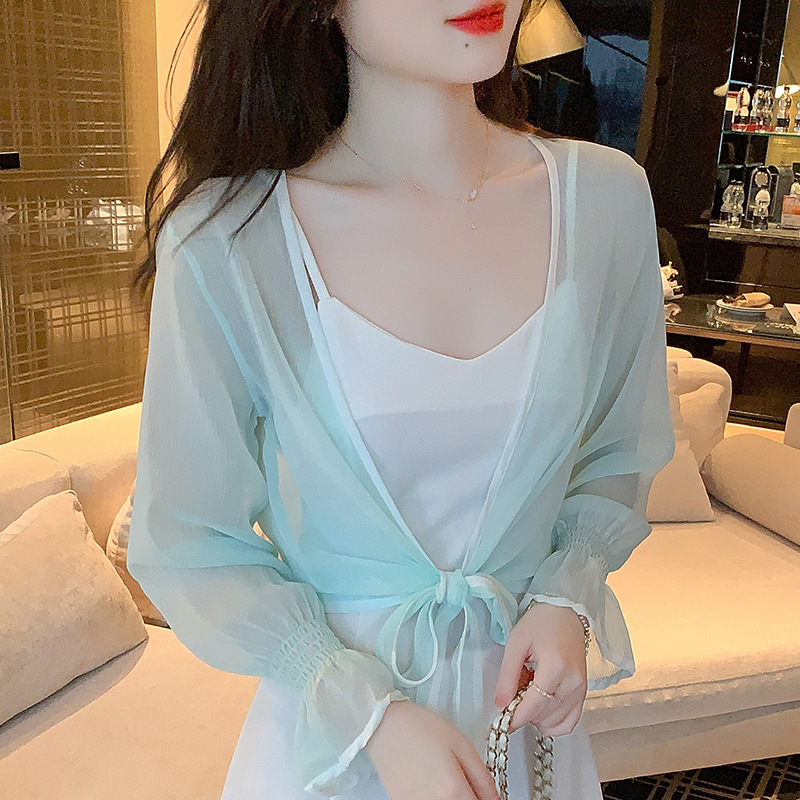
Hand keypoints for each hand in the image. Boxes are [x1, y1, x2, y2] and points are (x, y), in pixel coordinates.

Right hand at [364, 699, 500, 799]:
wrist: (383, 726)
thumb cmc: (418, 728)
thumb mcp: (461, 743)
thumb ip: (482, 775)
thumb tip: (494, 797)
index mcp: (452, 790)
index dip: (487, 798)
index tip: (485, 791)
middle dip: (469, 797)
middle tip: (466, 782)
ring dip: (453, 797)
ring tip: (446, 777)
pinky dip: (436, 796)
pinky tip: (432, 782)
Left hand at [493, 602, 587, 736]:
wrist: (565, 613)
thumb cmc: (540, 623)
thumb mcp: (516, 643)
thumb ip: (507, 676)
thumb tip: (500, 705)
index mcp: (556, 666)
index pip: (534, 705)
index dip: (516, 718)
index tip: (502, 722)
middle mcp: (573, 681)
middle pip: (544, 715)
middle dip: (524, 713)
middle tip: (513, 694)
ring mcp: (581, 689)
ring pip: (556, 722)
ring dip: (537, 716)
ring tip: (528, 692)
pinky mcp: (584, 692)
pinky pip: (570, 721)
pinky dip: (553, 722)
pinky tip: (541, 709)